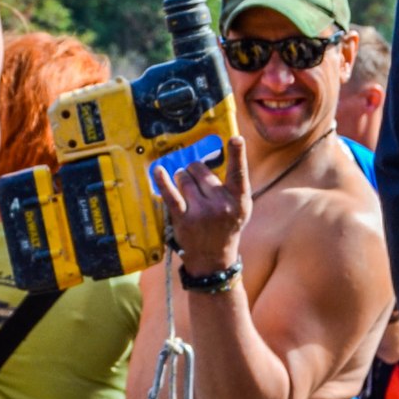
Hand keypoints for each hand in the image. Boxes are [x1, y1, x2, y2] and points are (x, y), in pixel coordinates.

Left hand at [154, 137, 250, 276]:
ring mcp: (201, 212)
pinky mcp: (183, 219)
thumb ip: (234, 183)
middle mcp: (222, 204)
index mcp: (239, 199)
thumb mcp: (240, 207)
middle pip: (201, 170)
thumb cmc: (227, 226)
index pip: (239, 172)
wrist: (214, 259)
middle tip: (197, 183)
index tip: (236, 139)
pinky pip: (170, 194)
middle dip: (196, 171)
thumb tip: (215, 155)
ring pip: (185, 178)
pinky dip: (163, 181)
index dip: (238, 154)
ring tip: (188, 191)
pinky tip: (158, 170)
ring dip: (182, 179)